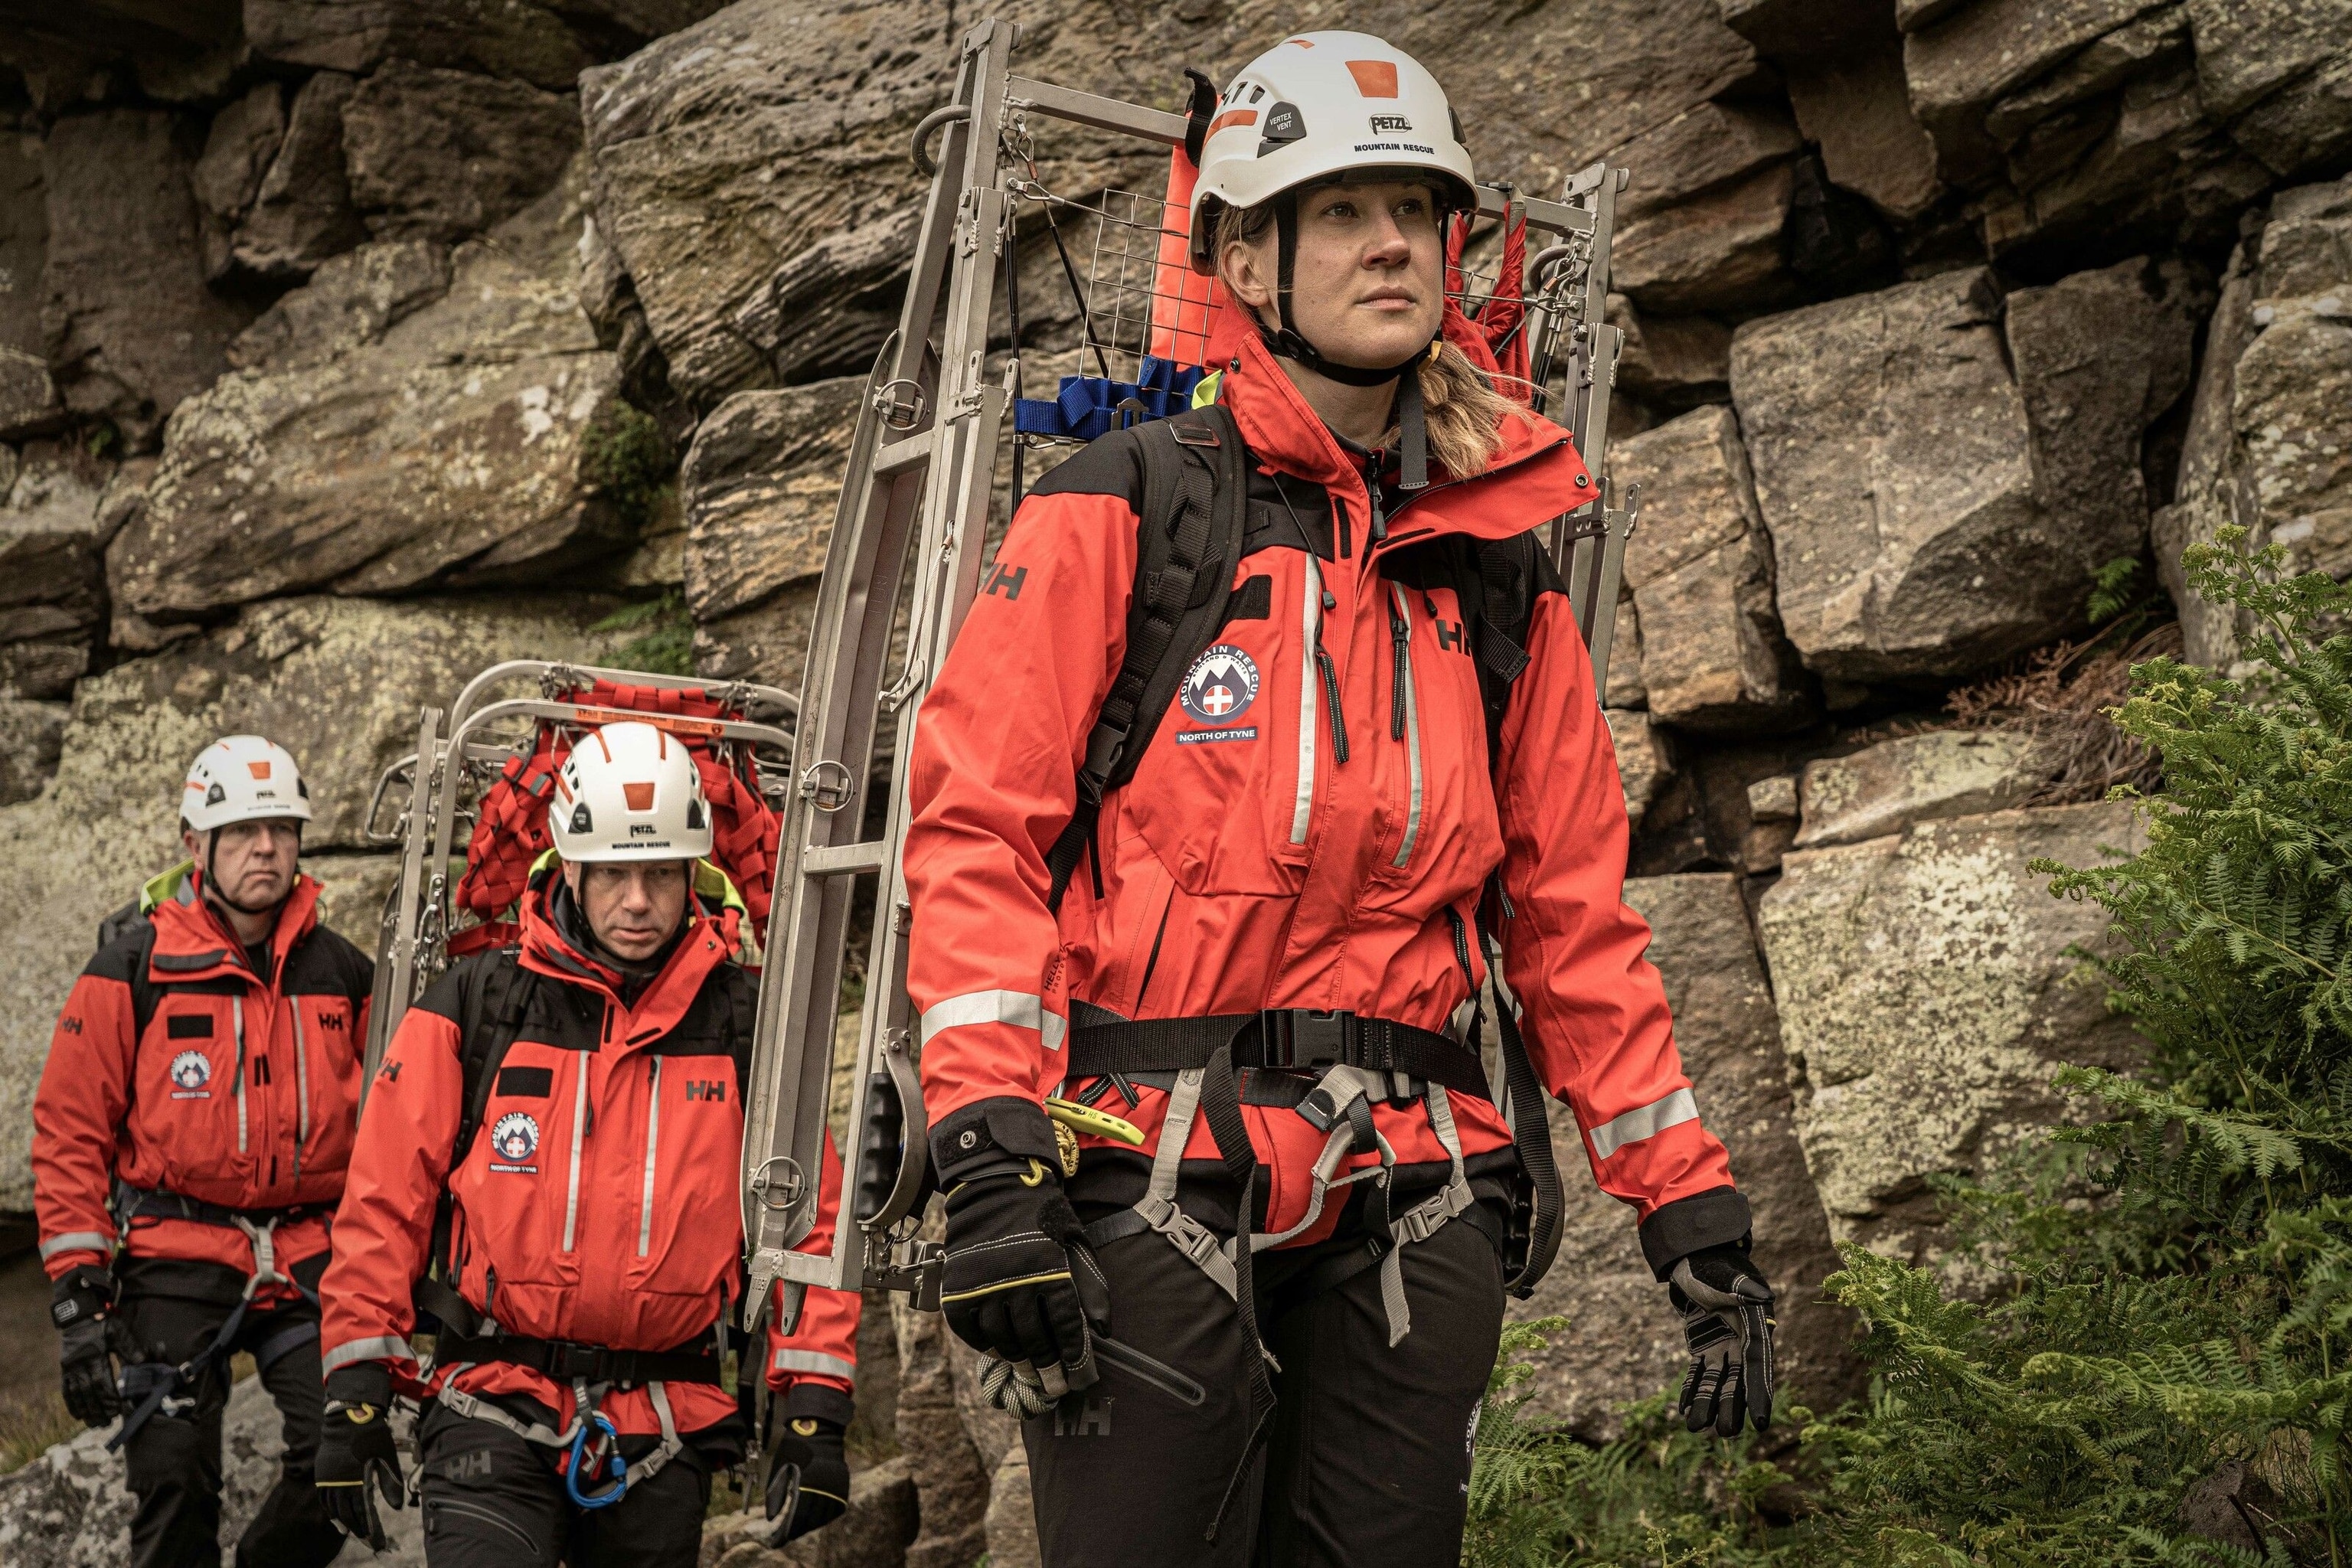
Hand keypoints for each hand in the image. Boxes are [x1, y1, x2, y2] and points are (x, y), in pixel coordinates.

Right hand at [52, 1266, 119, 1427]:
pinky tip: (78, 1415)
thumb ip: (129, 1347)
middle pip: (88, 1392)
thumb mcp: (118, 1331)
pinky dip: (72, 1404)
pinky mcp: (64, 1369)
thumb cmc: (102, 1323)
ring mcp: (69, 1368)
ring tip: (95, 1423)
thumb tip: (143, 1362)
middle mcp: (79, 1364)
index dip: (109, 1396)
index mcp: (94, 1355)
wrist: (79, 1315)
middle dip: (98, 1409)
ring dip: (86, 1411)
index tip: (118, 1408)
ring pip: (76, 1394)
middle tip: (107, 1422)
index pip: (101, 1381)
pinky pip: (66, 1390)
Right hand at [317, 1365, 404, 1550]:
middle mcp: (338, 1482)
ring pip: (334, 1508)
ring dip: (344, 1522)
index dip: (370, 1528)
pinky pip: (324, 1498)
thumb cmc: (372, 1434)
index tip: (378, 1542)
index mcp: (355, 1479)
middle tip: (369, 1542)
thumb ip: (390, 1482)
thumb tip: (396, 1508)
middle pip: (347, 1514)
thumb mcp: (386, 1457)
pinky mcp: (322, 1472)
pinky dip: (331, 1510)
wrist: (348, 1414)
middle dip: (359, 1529)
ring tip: (352, 1533)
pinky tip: (336, 1516)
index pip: (363, 1512)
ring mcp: (328, 1478)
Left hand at [764, 1415, 849, 1540]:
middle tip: (787, 1534)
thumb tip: (771, 1517)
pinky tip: (817, 1517)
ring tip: (800, 1528)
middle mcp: (823, 1488)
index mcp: (806, 1484)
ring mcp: (835, 1487)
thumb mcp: (780, 1468)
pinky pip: (836, 1507)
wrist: (820, 1428)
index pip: (797, 1518)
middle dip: (798, 1530)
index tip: (778, 1540)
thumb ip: (776, 1494)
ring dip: (811, 1524)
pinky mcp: (842, 1484)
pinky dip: (826, 1516)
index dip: (787, 1532)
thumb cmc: (796, 1446)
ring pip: (824, 1516)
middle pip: (811, 1520)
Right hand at [939, 1164, 1097, 1402]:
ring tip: (1029, 1374)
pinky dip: (985, 1346)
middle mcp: (1016, 1283)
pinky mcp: (958, 1291)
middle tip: (1054, 1388)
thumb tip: (1102, 1330)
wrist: (996, 1187)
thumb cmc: (1044, 1218)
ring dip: (1018, 1362)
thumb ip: (1090, 1287)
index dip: (1073, 1356)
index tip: (1079, 1377)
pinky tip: (999, 1352)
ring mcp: (983, 1289)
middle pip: (1034, 1341)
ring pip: (1003, 1341)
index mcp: (1050, 1272)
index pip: (1065, 1326)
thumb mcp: (1076, 1245)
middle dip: (1047, 1369)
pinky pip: (971, 1332)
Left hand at [1670, 1242, 1775, 1436]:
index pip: (1758, 1365)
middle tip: (1726, 1433)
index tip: (1761, 1422)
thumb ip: (1745, 1290)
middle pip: (1738, 1380)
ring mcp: (1722, 1346)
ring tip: (1696, 1428)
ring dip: (1707, 1403)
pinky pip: (1698, 1373)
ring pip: (1716, 1381)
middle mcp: (1742, 1342)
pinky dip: (1691, 1390)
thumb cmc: (1716, 1266)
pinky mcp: (1703, 1346)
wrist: (1697, 1258)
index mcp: (1756, 1327)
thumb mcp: (1730, 1278)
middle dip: (1731, 1406)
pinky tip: (1683, 1411)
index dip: (1760, 1394)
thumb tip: (1763, 1298)